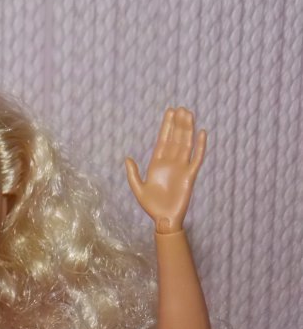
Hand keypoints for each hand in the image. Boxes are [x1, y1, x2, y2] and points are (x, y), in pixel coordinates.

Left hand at [125, 107, 206, 232]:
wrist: (164, 219)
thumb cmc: (151, 206)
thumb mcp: (138, 189)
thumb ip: (133, 173)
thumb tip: (127, 158)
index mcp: (157, 164)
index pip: (163, 140)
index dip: (166, 126)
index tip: (169, 112)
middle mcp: (170, 163)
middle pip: (175, 138)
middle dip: (178, 123)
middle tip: (181, 108)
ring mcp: (181, 167)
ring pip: (186, 144)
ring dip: (187, 129)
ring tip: (189, 114)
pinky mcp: (191, 175)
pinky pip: (197, 158)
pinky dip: (200, 146)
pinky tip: (201, 133)